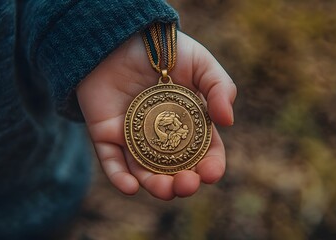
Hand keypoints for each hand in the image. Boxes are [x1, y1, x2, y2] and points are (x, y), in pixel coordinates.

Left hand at [76, 31, 235, 199]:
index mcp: (189, 123)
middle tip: (187, 183)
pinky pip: (112, 162)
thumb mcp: (201, 63)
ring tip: (165, 189)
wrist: (120, 35)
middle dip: (184, 183)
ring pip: (146, 172)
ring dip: (156, 187)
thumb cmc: (165, 48)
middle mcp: (163, 136)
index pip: (204, 153)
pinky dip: (120, 178)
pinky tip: (130, 186)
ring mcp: (134, 137)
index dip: (210, 166)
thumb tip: (228, 122)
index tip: (211, 172)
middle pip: (176, 170)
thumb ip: (220, 87)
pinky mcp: (107, 135)